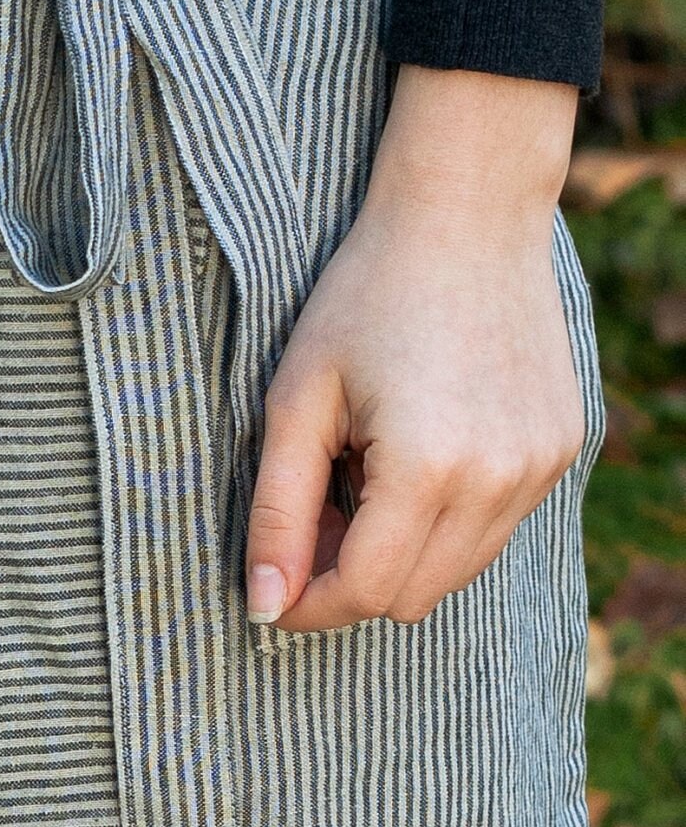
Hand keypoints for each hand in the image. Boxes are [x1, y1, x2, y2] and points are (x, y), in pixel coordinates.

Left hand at [245, 63, 586, 631]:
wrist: (465, 217)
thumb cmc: (363, 299)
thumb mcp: (295, 402)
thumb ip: (277, 512)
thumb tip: (266, 609)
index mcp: (429, 467)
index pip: (366, 593)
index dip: (309, 603)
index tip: (271, 586)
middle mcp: (500, 479)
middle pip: (413, 597)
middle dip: (350, 580)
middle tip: (311, 515)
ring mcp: (541, 467)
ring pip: (456, 573)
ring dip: (398, 554)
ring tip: (359, 476)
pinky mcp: (560, 451)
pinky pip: (492, 530)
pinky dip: (443, 522)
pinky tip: (412, 456)